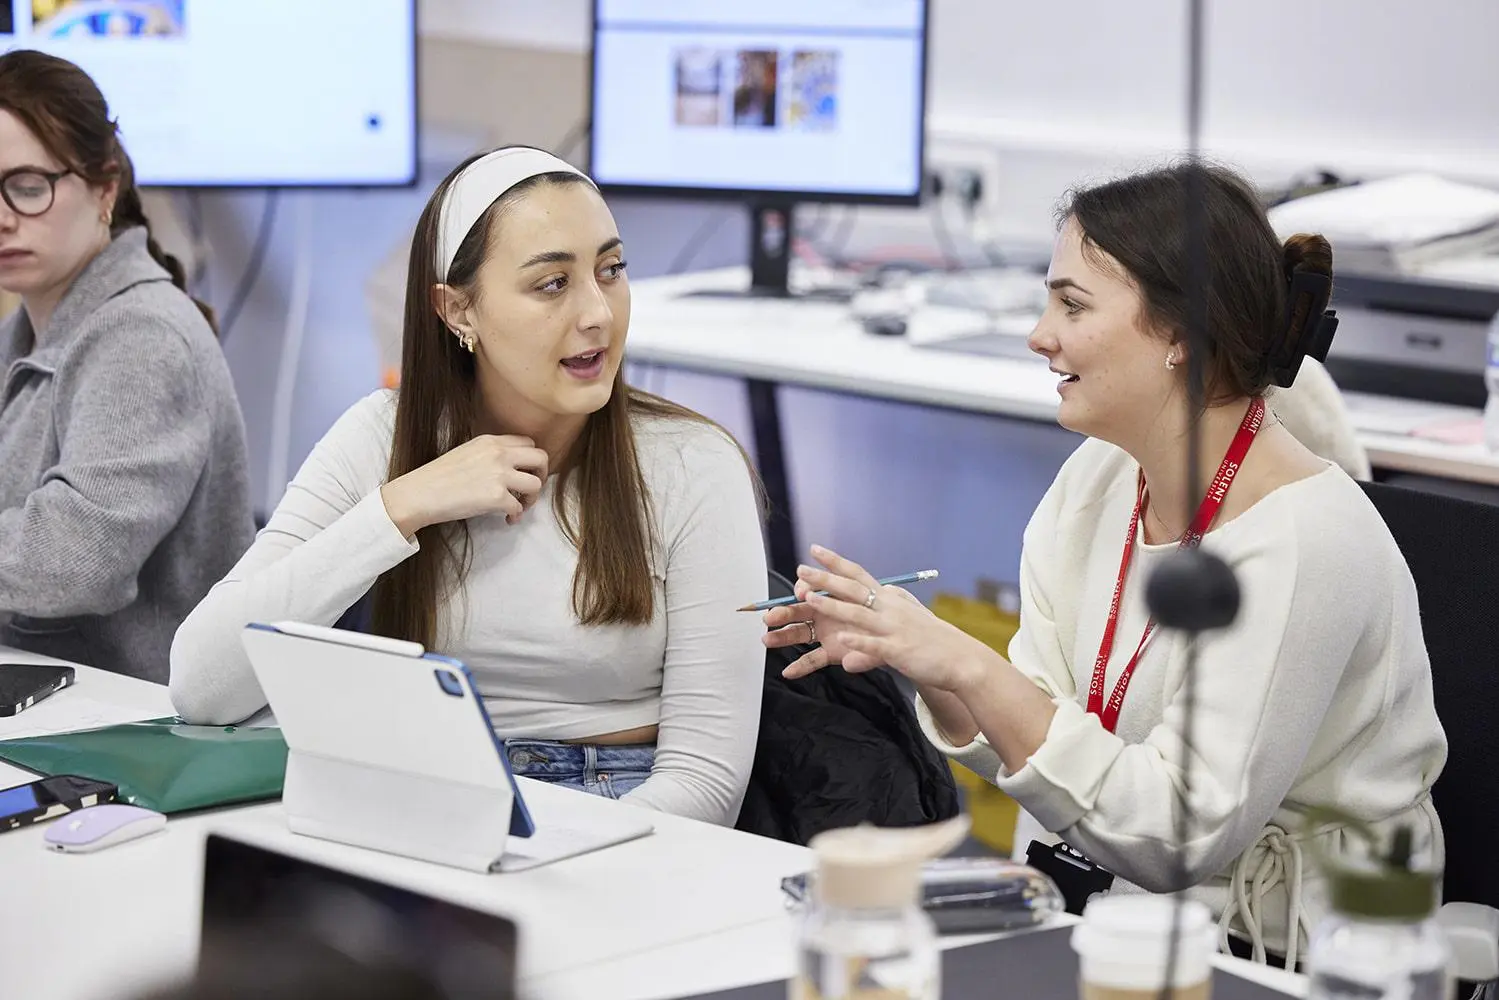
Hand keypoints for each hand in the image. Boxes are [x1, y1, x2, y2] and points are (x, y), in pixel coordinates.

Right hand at [380, 435, 549, 535]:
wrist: (419, 494)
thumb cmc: (437, 477)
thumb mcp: (466, 453)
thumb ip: (490, 454)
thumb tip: (510, 468)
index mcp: (490, 441)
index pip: (528, 442)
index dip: (531, 459)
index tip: (526, 472)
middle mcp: (498, 454)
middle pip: (541, 458)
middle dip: (542, 475)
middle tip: (531, 489)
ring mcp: (499, 475)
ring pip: (536, 484)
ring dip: (532, 498)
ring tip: (519, 506)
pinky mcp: (496, 497)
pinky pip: (519, 507)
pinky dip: (515, 515)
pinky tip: (507, 519)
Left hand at [776, 545, 994, 692]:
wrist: (961, 658)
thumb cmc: (934, 639)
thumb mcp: (908, 616)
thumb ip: (888, 609)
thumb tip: (882, 596)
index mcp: (890, 599)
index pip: (858, 574)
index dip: (835, 562)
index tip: (814, 550)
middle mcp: (889, 609)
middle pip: (852, 589)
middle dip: (825, 578)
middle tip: (801, 569)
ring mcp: (893, 629)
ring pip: (857, 614)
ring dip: (832, 605)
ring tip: (809, 598)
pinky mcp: (898, 651)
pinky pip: (874, 645)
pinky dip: (858, 641)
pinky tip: (842, 640)